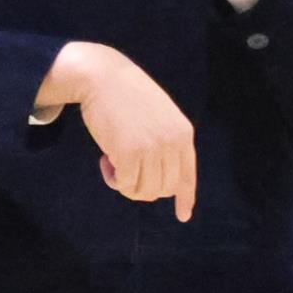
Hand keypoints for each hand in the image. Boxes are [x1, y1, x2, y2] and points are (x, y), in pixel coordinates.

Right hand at [40, 43, 195, 221]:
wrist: (104, 76)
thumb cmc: (127, 95)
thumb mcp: (159, 116)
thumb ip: (165, 141)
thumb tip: (160, 180)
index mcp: (183, 133)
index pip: (188, 175)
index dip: (185, 198)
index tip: (183, 216)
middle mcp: (173, 143)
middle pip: (163, 189)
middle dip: (143, 187)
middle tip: (124, 170)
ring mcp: (152, 148)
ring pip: (144, 191)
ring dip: (126, 184)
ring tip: (113, 162)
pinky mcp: (130, 153)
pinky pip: (124, 184)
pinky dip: (112, 180)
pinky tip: (105, 160)